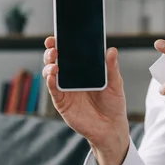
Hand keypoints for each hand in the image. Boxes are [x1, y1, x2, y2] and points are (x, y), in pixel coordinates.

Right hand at [43, 36, 129, 164]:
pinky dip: (50, 82)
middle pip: (56, 61)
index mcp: (83, 70)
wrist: (111, 128)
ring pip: (50, 73)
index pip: (69, 54)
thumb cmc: (113, 104)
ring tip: (55, 63)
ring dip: (49, 66)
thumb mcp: (115, 84)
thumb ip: (112, 68)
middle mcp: (71, 78)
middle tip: (54, 48)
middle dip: (52, 52)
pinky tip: (52, 76)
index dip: (61, 44)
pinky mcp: (62, 103)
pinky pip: (53, 90)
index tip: (58, 36)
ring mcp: (65, 90)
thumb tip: (111, 50)